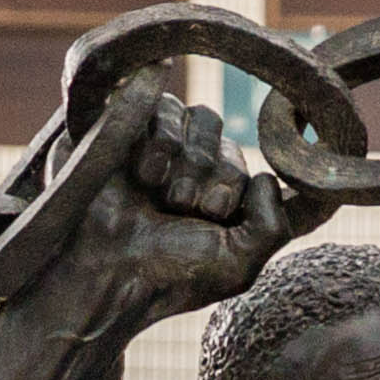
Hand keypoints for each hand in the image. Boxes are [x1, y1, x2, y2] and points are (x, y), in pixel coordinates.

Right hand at [70, 82, 299, 325]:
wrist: (104, 269)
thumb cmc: (169, 274)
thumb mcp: (238, 266)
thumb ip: (275, 226)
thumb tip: (269, 175)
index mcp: (224, 200)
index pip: (260, 170)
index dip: (243, 192)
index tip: (219, 218)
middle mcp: (197, 168)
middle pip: (229, 141)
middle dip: (215, 180)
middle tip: (184, 211)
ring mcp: (163, 141)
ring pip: (204, 117)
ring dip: (189, 162)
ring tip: (161, 196)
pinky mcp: (131, 122)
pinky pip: (167, 105)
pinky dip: (162, 143)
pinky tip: (142, 175)